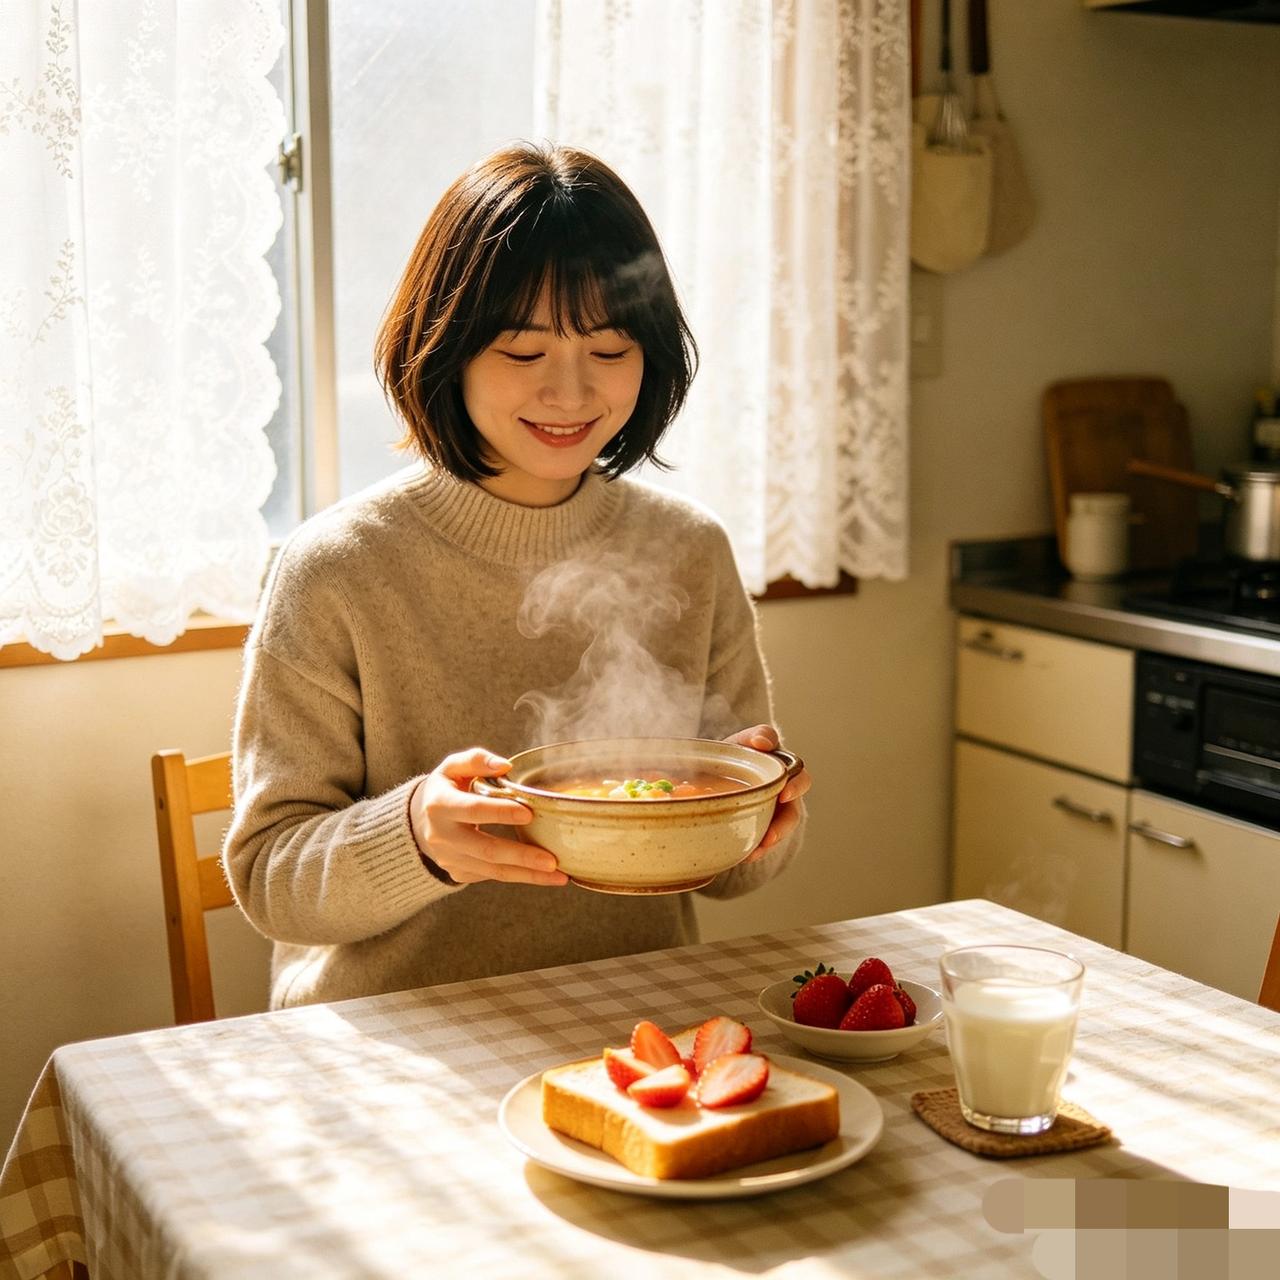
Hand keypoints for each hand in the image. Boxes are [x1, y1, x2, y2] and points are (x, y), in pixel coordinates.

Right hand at [410, 748, 567, 886]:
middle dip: (521, 856)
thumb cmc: (446, 788)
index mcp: (440, 805)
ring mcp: (450, 858)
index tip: (529, 813)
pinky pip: (492, 877)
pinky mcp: (459, 873)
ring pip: (493, 870)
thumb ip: (477, 760)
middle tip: (552, 859)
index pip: (473, 810)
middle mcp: (442, 836)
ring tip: (558, 875)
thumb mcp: (453, 767)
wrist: (419, 821)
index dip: (500, 812)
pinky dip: (520, 877)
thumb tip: (505, 765)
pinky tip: (544, 876)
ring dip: (528, 875)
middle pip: (486, 849)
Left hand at [724, 724, 810, 863]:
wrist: (710, 775)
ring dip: (774, 836)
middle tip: (772, 833)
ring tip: (761, 846)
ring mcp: (774, 811)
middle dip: (785, 822)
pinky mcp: (763, 827)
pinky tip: (747, 855)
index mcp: (782, 769)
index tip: (784, 794)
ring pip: (782, 826)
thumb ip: (754, 736)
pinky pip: (766, 840)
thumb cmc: (732, 755)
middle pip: (794, 809)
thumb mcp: (740, 741)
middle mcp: (783, 790)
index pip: (799, 775)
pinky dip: (759, 849)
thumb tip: (763, 742)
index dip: (796, 786)